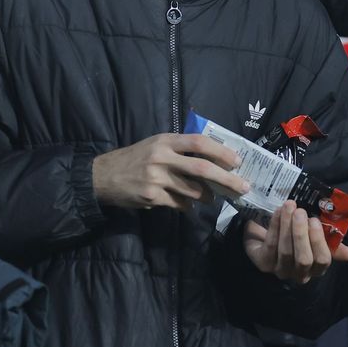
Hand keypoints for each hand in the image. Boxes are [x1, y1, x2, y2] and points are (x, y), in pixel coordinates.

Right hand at [91, 133, 247, 211]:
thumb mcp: (155, 145)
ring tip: (211, 198)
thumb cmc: (134, 158)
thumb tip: (212, 160)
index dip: (221, 151)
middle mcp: (162, 157)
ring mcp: (157, 178)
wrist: (104, 176)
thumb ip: (179, 149)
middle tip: (243, 187)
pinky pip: (180, 204)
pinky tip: (187, 204)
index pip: (199, 142)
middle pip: (202, 168)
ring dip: (207, 196)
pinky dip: (188, 206)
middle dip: (227, 179)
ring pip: (193, 190)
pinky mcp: (152, 197)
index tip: (237, 161)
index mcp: (165, 140)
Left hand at [243, 201, 347, 283]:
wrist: (265, 231)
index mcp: (315, 268)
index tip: (315, 220)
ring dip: (287, 226)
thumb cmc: (295, 232)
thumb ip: (331, 242)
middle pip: (304, 259)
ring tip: (289, 206)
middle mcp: (298, 273)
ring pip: (286, 252)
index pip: (322, 261)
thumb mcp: (313, 234)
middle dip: (302, 234)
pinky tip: (278, 212)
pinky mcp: (264, 263)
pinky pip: (271, 246)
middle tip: (301, 212)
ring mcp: (280, 270)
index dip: (319, 241)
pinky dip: (275, 227)